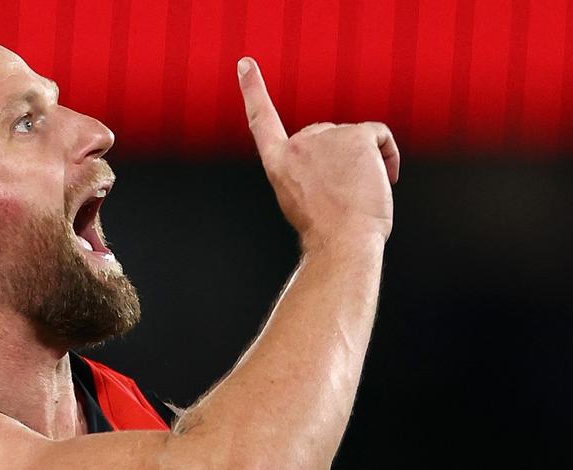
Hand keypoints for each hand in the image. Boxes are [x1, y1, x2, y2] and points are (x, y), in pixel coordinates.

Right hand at [239, 57, 399, 249]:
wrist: (341, 243)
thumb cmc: (327, 231)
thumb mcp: (302, 199)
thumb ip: (309, 170)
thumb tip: (341, 159)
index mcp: (278, 162)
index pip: (262, 120)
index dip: (253, 89)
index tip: (245, 64)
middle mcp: (297, 144)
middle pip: (325, 136)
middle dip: (340, 160)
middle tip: (344, 194)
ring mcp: (327, 137)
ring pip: (355, 140)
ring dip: (365, 164)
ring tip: (360, 195)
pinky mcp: (356, 136)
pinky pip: (379, 137)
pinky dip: (388, 156)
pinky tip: (385, 178)